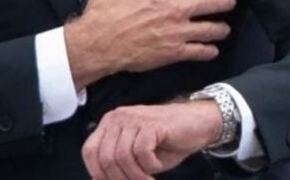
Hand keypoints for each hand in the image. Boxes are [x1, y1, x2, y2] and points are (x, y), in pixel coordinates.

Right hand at [65, 0, 236, 87]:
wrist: (98, 44)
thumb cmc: (103, 11)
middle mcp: (175, 9)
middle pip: (210, 3)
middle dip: (224, 1)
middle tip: (230, 1)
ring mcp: (176, 32)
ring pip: (209, 29)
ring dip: (220, 28)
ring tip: (224, 29)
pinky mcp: (173, 53)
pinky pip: (198, 51)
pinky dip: (208, 51)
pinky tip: (213, 51)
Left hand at [81, 100, 223, 179]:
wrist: (199, 124)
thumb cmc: (167, 141)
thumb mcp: (137, 155)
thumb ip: (117, 164)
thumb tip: (97, 179)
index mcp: (110, 123)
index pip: (90, 151)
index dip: (98, 173)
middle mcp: (118, 117)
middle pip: (105, 157)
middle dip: (120, 179)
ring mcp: (135, 118)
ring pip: (122, 157)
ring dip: (136, 176)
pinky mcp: (152, 123)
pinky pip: (141, 152)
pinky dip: (149, 166)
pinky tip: (157, 166)